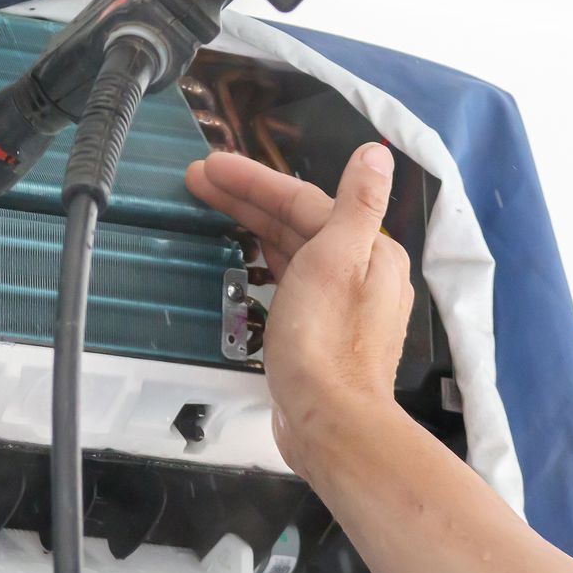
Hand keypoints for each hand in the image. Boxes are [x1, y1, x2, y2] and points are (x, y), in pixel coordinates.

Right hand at [187, 143, 412, 477]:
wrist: (329, 421)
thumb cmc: (326, 341)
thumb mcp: (339, 259)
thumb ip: (357, 203)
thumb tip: (376, 152)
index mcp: (368, 250)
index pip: (303, 200)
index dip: (254, 180)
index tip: (208, 167)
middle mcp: (359, 272)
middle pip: (296, 222)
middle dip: (246, 198)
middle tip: (195, 181)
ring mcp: (338, 304)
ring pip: (291, 250)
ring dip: (250, 225)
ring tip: (208, 208)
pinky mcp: (317, 332)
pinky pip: (288, 281)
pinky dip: (262, 262)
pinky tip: (242, 261)